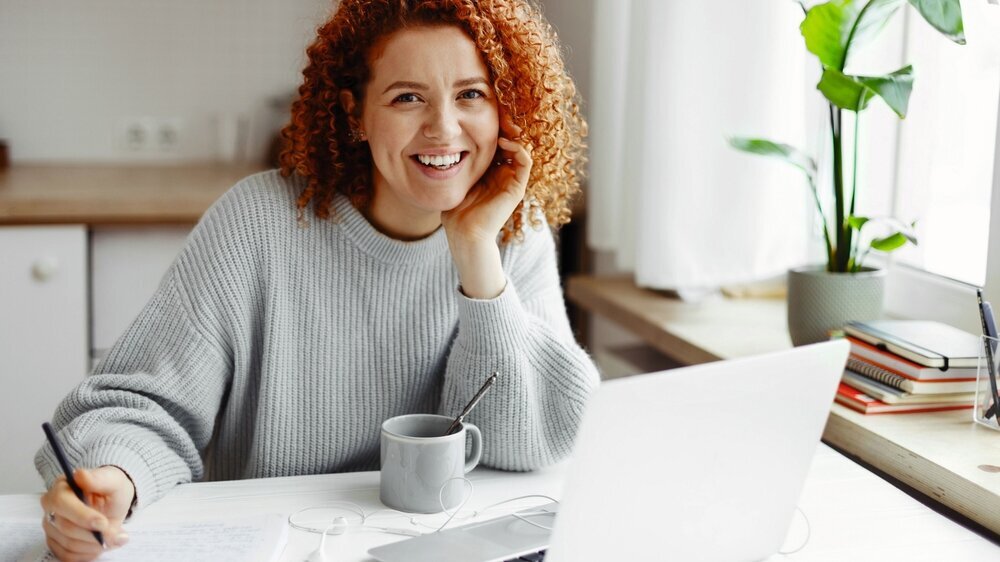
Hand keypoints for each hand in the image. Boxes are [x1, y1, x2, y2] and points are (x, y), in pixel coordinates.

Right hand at [40, 466, 134, 560]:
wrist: (110, 502)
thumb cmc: (110, 488)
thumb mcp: (113, 480)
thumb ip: (99, 478)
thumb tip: (80, 475)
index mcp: (61, 487)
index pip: (62, 503)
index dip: (83, 516)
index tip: (103, 523)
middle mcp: (51, 507)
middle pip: (65, 528)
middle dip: (93, 535)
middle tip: (115, 535)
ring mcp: (50, 526)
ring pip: (67, 544)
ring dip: (93, 546)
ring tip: (112, 539)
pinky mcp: (54, 542)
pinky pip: (67, 556)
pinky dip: (87, 554)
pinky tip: (100, 546)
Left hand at [442, 117, 531, 298]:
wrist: (464, 234)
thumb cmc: (455, 211)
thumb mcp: (452, 179)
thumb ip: (453, 163)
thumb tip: (439, 142)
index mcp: (489, 172)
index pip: (495, 143)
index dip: (493, 127)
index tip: (485, 114)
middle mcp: (502, 174)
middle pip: (510, 143)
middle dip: (505, 127)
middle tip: (498, 114)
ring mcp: (511, 181)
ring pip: (520, 149)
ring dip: (513, 134)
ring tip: (503, 125)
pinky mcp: (516, 189)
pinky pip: (525, 162)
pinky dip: (519, 149)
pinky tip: (505, 142)